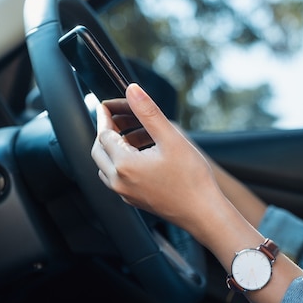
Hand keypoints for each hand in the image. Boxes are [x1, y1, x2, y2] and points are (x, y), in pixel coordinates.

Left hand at [91, 83, 221, 230]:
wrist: (204, 213)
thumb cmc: (192, 178)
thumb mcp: (171, 138)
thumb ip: (148, 112)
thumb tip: (132, 90)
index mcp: (124, 165)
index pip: (103, 133)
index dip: (106, 115)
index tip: (109, 103)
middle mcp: (118, 182)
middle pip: (99, 150)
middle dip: (106, 130)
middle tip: (118, 115)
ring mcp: (125, 193)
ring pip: (105, 164)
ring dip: (113, 146)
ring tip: (131, 132)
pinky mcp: (134, 199)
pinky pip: (117, 177)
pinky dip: (121, 161)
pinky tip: (141, 154)